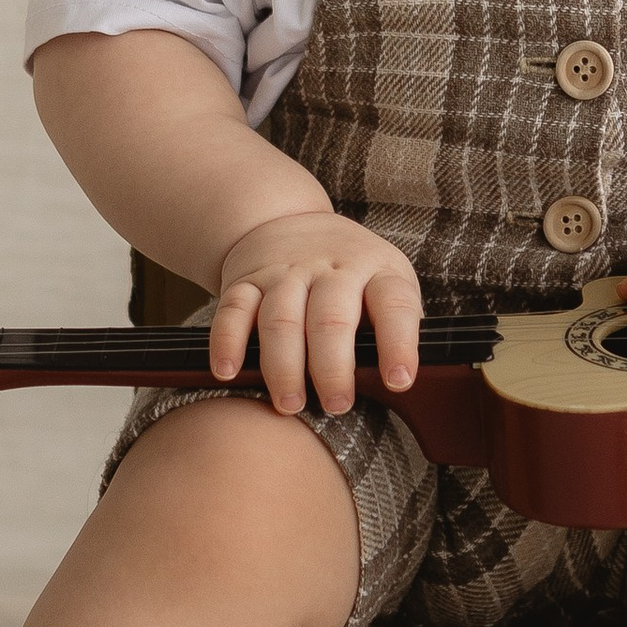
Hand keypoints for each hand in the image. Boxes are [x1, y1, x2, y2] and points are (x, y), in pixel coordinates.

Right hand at [208, 212, 422, 414]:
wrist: (290, 222)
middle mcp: (331, 269)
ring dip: (284, 366)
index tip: (399, 382)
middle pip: (331, 317)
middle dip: (332, 366)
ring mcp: (286, 272)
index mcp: (377, 271)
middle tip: (336, 404)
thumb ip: (390, 328)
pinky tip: (228, 371)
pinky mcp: (246, 280)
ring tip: (290, 403)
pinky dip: (228, 342)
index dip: (398, 344)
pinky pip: (233, 310)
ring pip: (282, 318)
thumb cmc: (350, 274)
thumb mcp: (384, 284)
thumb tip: (395, 388)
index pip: (394, 305)